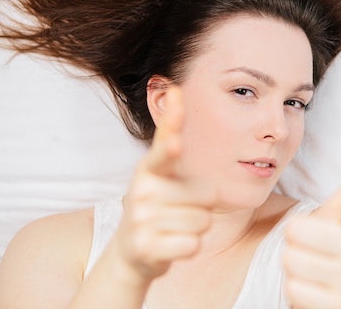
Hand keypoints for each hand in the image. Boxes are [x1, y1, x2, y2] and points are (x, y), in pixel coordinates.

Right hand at [113, 87, 217, 279]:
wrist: (132, 252)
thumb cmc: (158, 205)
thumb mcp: (162, 171)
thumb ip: (171, 136)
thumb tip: (174, 88)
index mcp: (150, 168)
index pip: (164, 148)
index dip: (171, 138)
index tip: (176, 127)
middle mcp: (142, 190)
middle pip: (207, 194)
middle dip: (202, 205)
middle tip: (179, 210)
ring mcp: (141, 220)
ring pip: (203, 221)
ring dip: (197, 228)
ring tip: (174, 227)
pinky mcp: (146, 248)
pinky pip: (194, 244)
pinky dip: (189, 247)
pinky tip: (172, 245)